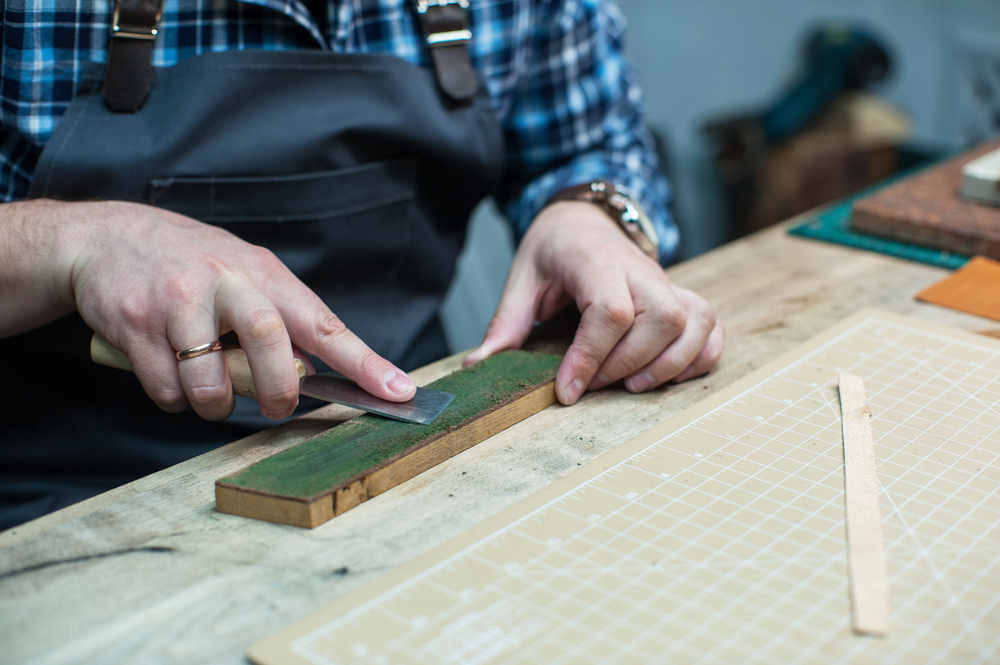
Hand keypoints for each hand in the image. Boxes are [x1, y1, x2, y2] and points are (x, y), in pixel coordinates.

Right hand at [0, 199, 415, 420]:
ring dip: (216, 403)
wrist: (105, 237)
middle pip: (271, 346)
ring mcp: (180, 302)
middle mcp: (227, 282)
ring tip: (209, 389)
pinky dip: (175, 397)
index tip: (400, 391)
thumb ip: (279, 315)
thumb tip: (315, 371)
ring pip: (212, 381)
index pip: (325, 324)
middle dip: (279, 391)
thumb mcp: (244, 272)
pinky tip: (168, 370)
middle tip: (277, 406)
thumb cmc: (190, 263)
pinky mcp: (137, 326)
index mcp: (264, 273)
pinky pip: (168, 389)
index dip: (365, 362)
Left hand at [464, 201, 723, 404]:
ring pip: (691, 321)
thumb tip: (477, 366)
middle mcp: (638, 269)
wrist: (585, 219)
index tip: (568, 391)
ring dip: (667, 364)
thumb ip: (506, 323)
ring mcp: (665, 281)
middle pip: (661, 318)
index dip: (591, 357)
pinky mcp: (681, 294)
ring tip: (630, 386)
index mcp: (595, 261)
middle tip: (595, 385)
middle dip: (629, 363)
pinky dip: (700, 355)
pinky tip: (670, 375)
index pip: (610, 311)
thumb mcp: (522, 278)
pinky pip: (710, 324)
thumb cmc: (554, 250)